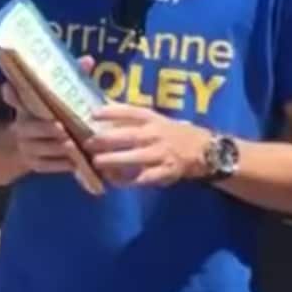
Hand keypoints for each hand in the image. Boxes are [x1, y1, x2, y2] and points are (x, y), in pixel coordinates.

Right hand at [3, 56, 95, 175]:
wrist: (34, 147)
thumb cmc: (51, 115)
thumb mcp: (56, 98)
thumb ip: (73, 78)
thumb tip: (88, 60)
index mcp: (25, 106)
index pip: (11, 95)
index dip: (10, 93)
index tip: (9, 88)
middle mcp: (21, 126)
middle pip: (28, 127)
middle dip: (45, 129)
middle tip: (61, 128)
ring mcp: (27, 147)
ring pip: (40, 148)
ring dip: (56, 147)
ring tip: (72, 145)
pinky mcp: (35, 165)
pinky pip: (47, 165)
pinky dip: (61, 164)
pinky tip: (76, 161)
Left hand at [83, 104, 212, 186]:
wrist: (203, 149)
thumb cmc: (170, 132)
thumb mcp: (154, 119)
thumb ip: (130, 117)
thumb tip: (100, 109)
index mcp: (152, 119)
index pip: (130, 112)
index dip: (111, 112)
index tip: (93, 114)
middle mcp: (155, 134)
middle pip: (129, 136)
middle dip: (107, 140)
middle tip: (88, 143)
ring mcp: (161, 154)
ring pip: (135, 158)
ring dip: (114, 160)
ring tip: (97, 162)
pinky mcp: (166, 172)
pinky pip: (145, 178)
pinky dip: (129, 181)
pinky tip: (115, 182)